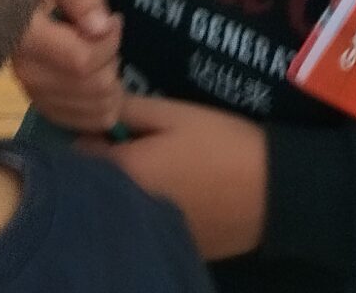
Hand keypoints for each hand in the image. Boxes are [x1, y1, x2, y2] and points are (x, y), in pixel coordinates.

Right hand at [13, 0, 123, 136]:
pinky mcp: (40, 104)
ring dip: (110, 82)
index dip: (109, 42)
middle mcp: (24, 72)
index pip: (82, 60)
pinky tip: (97, 76)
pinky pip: (86, 123)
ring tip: (99, 53)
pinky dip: (101, 105)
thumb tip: (100, 28)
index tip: (113, 19)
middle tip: (104, 34)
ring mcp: (31, 92)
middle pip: (93, 87)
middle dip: (112, 60)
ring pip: (95, 109)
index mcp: (24, 37)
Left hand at [87, 97, 266, 262]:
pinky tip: (172, 191)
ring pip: (123, 206)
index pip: (80, 155)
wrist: (274, 192)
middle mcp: (130, 210)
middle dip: (106, 164)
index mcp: (126, 173)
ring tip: (154, 166)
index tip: (105, 123)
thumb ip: (128, 110)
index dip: (89, 135)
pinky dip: (149, 210)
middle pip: (99, 185)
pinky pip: (148, 224)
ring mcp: (153, 233)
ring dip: (127, 188)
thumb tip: (97, 109)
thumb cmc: (219, 144)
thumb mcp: (172, 113)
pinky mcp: (177, 246)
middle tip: (130, 142)